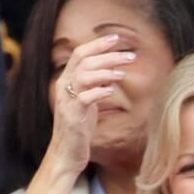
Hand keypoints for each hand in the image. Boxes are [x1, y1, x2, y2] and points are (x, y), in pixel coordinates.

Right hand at [45, 34, 135, 175]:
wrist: (66, 155)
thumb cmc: (79, 129)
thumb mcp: (87, 103)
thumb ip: (95, 86)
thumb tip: (111, 72)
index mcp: (67, 82)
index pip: (80, 54)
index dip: (97, 44)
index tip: (117, 38)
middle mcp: (64, 88)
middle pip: (83, 60)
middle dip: (107, 54)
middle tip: (129, 55)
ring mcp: (67, 102)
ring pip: (84, 76)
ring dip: (105, 71)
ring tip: (122, 73)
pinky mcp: (72, 116)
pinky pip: (84, 98)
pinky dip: (98, 92)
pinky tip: (111, 91)